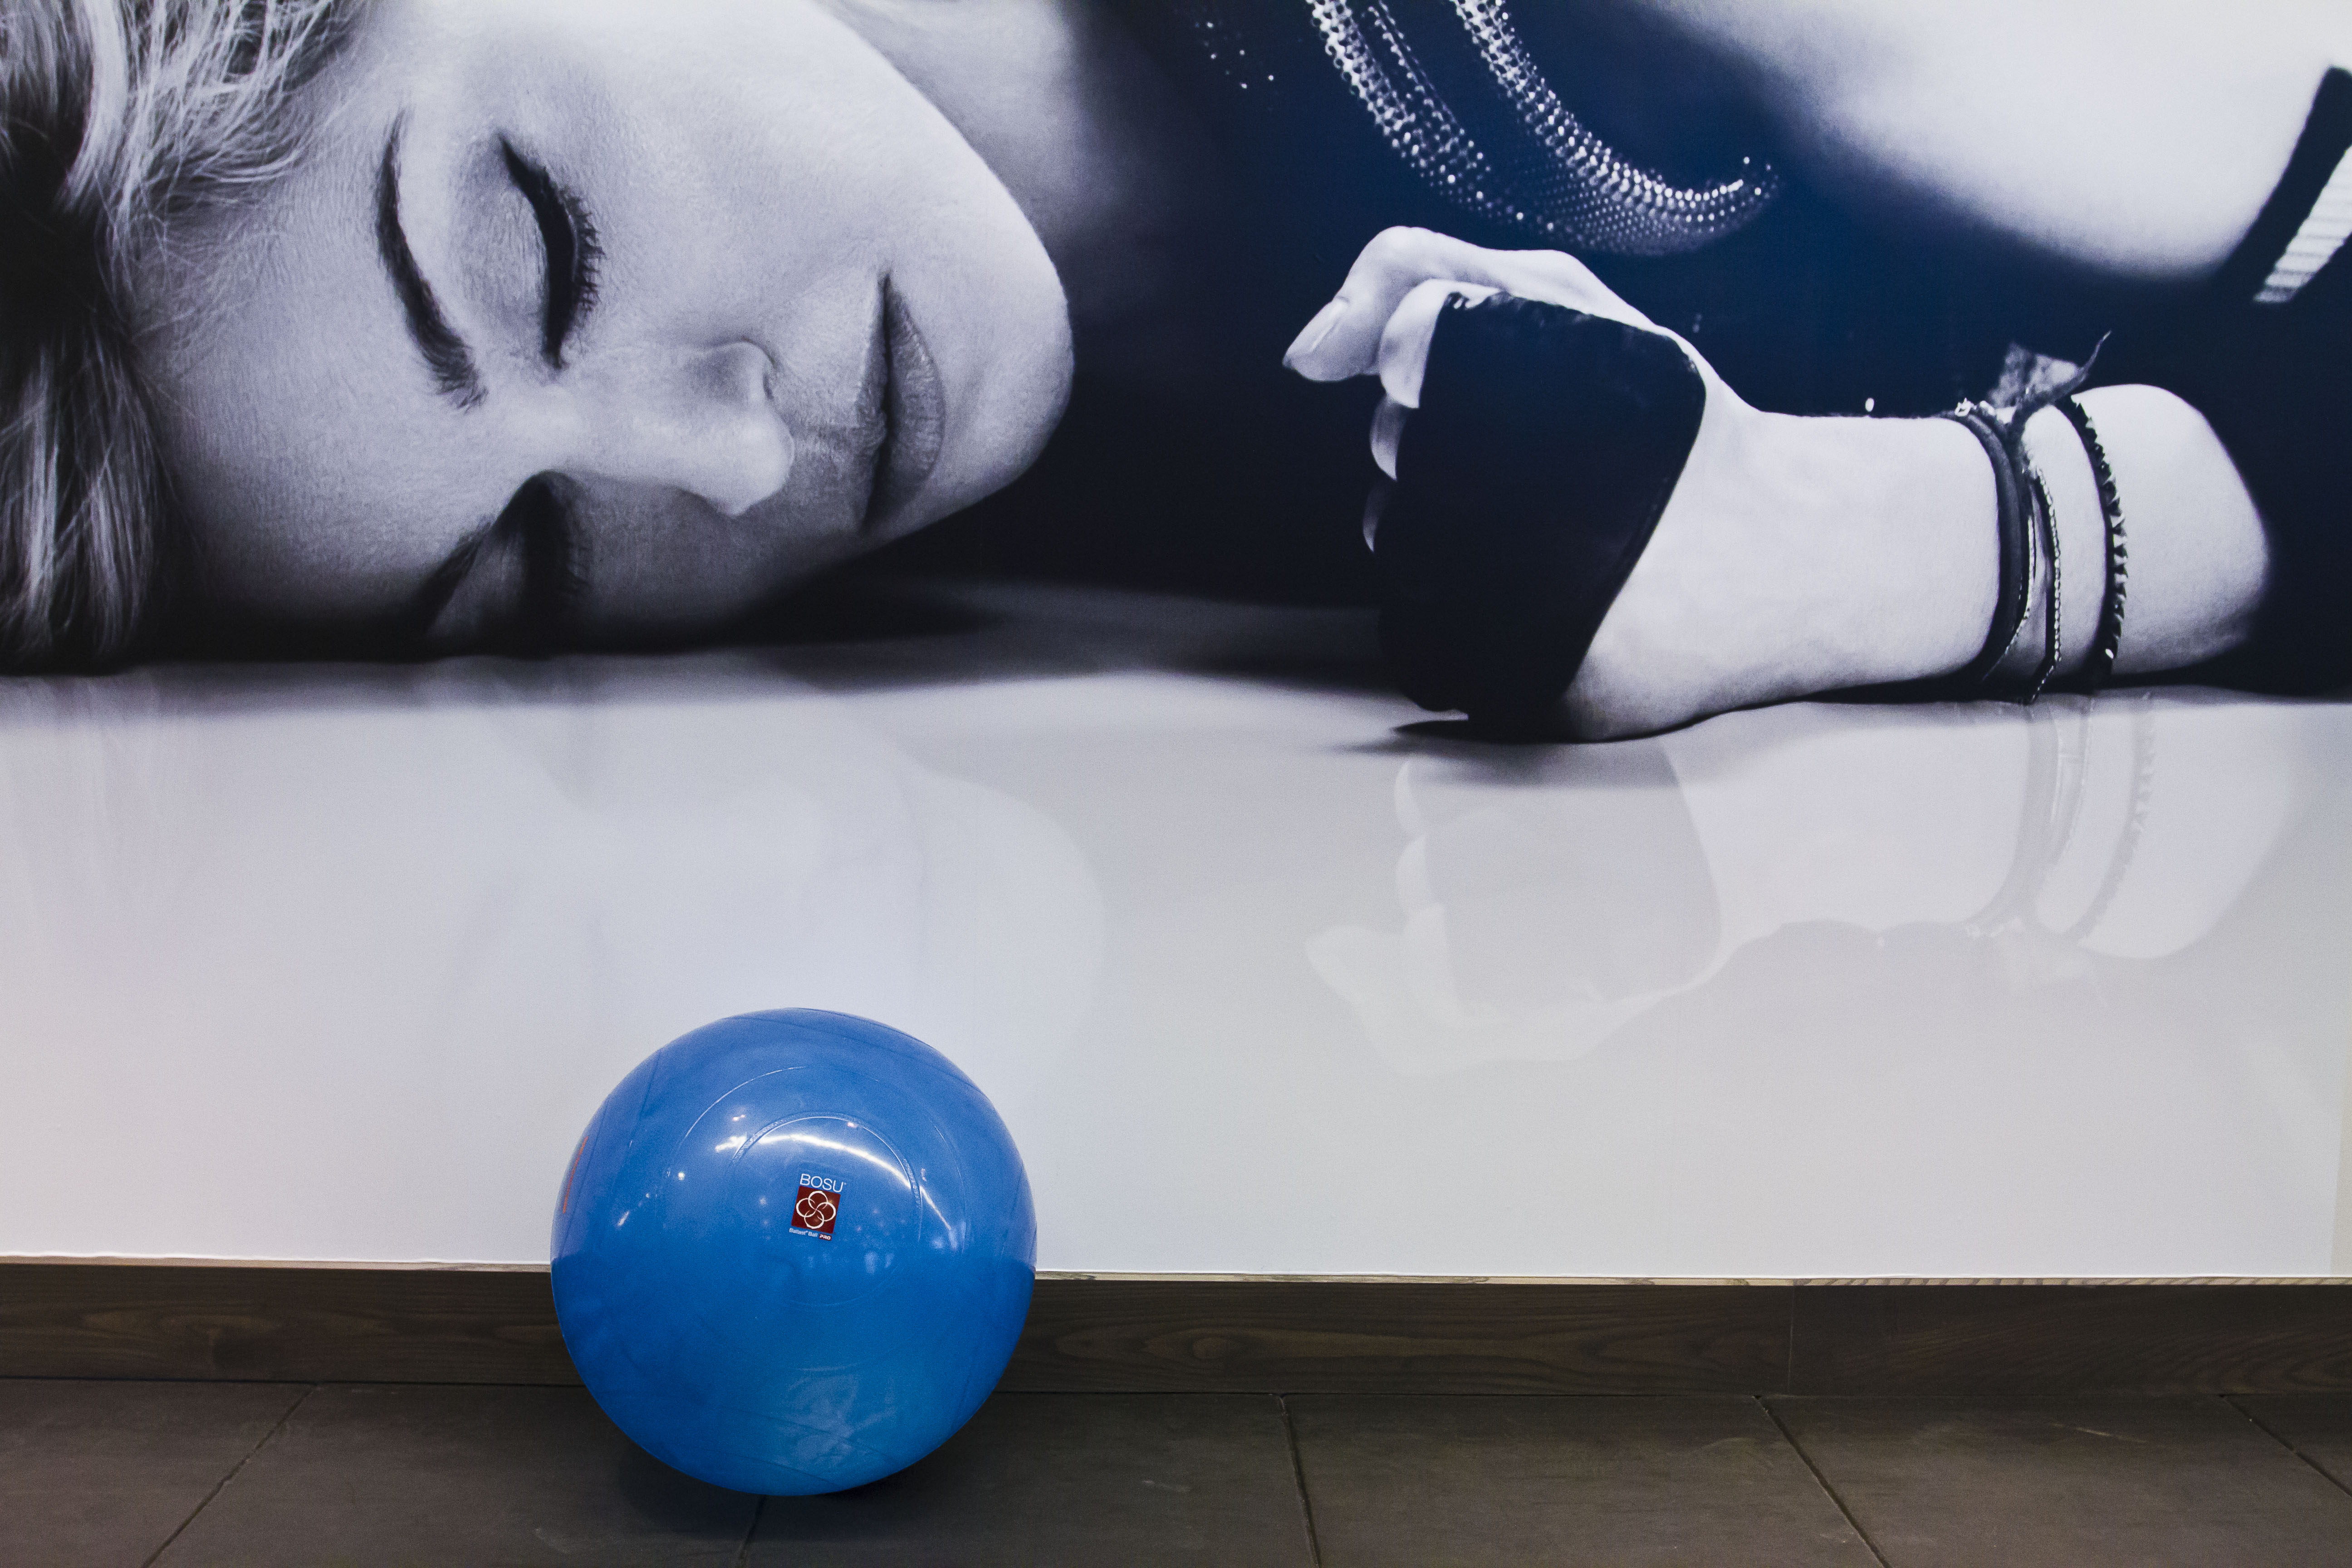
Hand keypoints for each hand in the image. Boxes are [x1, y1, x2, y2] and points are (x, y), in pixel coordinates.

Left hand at [1280, 226, 1995, 739]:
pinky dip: (1462, 605)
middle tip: (1562, 463)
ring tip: (1558, 525)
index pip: (1405, 352)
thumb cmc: (1660, 421)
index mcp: (1538, 374)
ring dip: (1452, 526)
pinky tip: (1539, 587)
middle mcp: (1523, 486)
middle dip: (1453, 445)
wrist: (1778, 552)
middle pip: (1398, 448)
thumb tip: (1301, 354)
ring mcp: (1519, 590)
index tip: (1517, 388)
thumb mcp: (1556, 300)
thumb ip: (1411, 276)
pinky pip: (1421, 629)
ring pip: (1402, 540)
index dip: (1440, 366)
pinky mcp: (1520, 676)